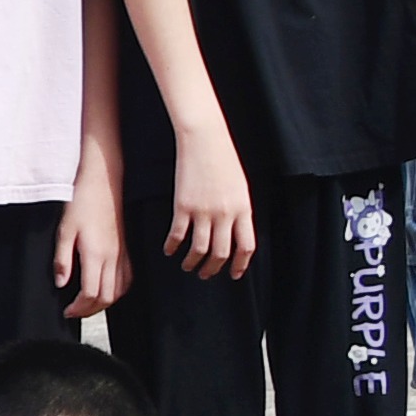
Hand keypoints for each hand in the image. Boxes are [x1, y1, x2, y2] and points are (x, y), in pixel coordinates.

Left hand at [57, 173, 129, 320]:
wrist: (103, 184)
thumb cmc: (81, 203)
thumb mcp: (64, 231)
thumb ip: (62, 260)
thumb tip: (61, 284)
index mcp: (96, 254)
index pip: (91, 293)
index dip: (79, 308)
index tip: (67, 311)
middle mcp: (112, 257)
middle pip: (106, 297)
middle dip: (90, 310)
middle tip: (74, 312)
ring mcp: (122, 254)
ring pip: (119, 290)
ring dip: (104, 303)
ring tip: (87, 305)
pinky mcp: (126, 249)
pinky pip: (128, 278)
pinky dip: (118, 291)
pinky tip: (107, 291)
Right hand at [166, 124, 257, 277]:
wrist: (205, 141)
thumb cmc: (224, 160)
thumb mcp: (240, 187)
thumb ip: (239, 211)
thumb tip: (233, 233)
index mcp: (243, 209)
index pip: (246, 246)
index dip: (240, 264)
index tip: (234, 274)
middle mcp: (225, 214)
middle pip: (221, 253)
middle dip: (213, 268)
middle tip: (206, 274)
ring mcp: (203, 211)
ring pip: (199, 249)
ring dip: (192, 262)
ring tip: (188, 266)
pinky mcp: (183, 206)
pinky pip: (177, 234)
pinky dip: (172, 246)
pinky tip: (169, 250)